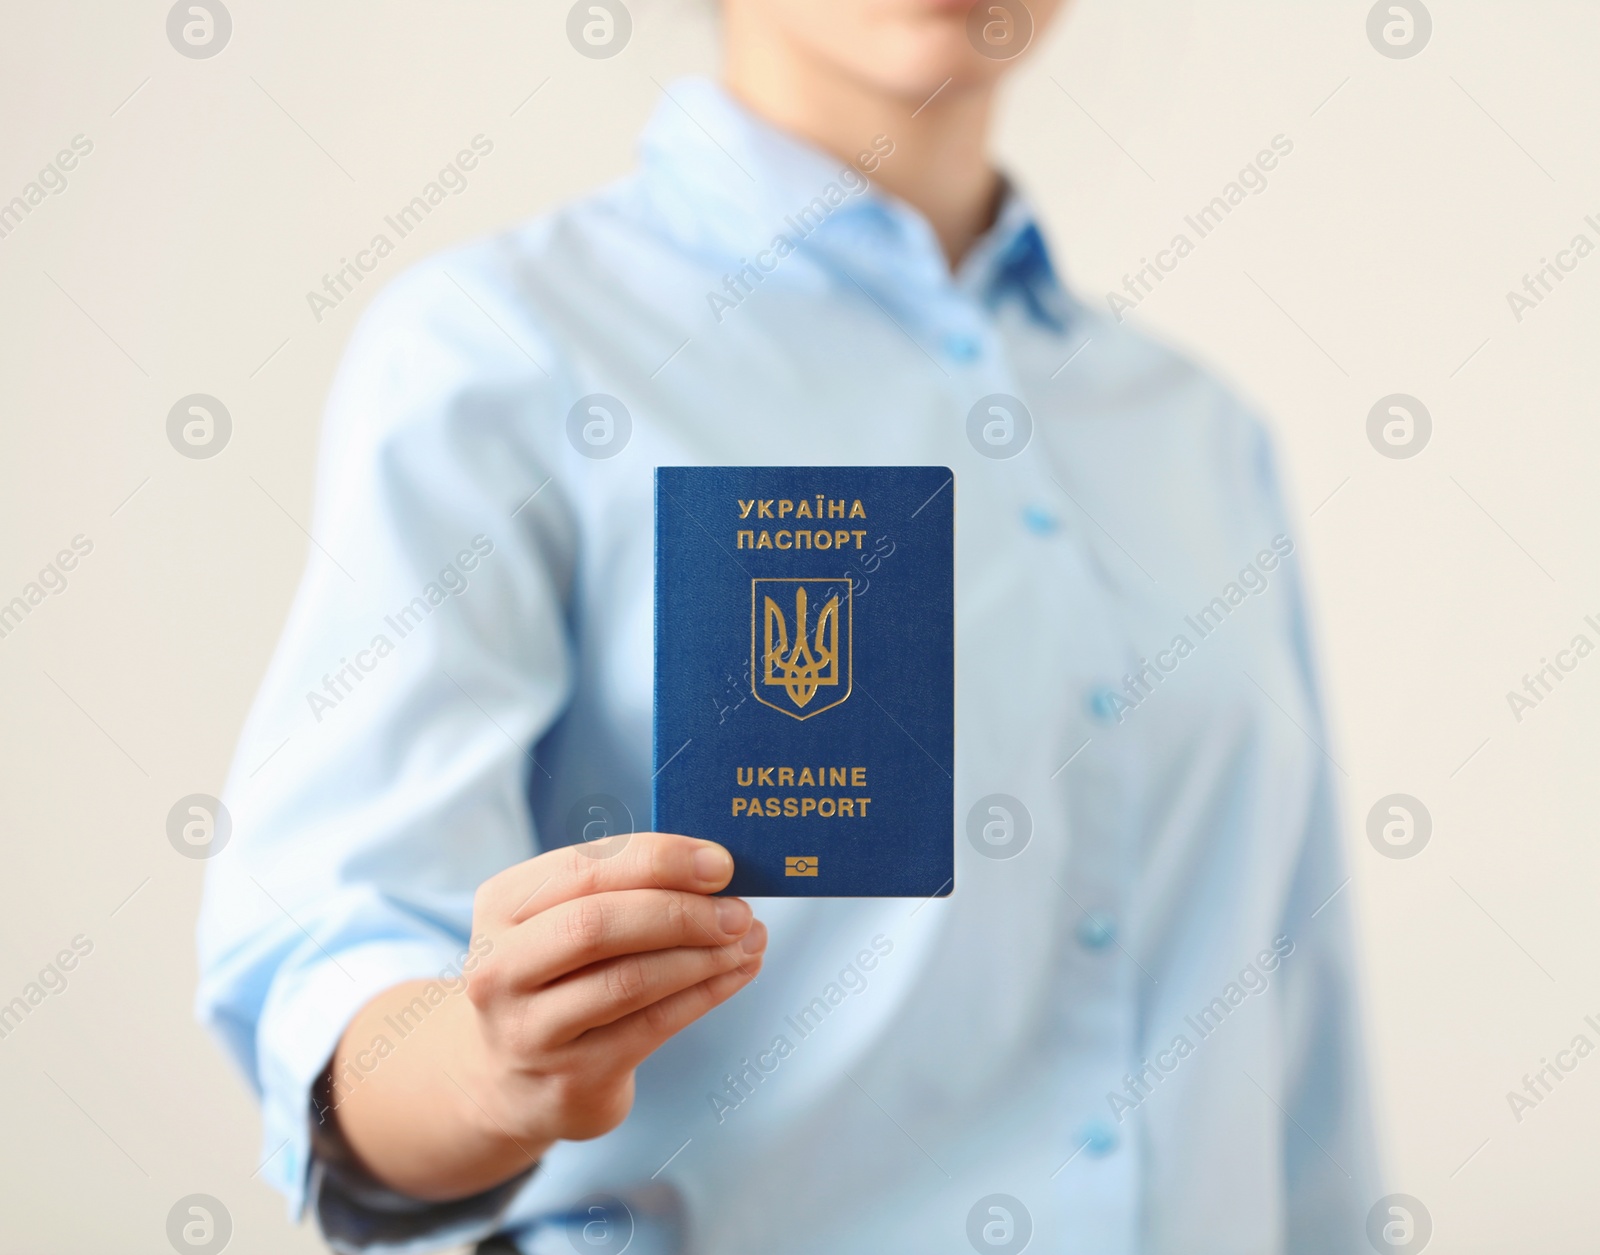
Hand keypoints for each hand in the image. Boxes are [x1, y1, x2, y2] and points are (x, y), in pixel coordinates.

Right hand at [461, 832, 764, 1142]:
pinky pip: (653, 1026)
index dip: (659, 861)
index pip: (583, 868)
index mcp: (501, 906)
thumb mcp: (560, 921)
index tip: (719, 863)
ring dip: (703, 956)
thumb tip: (712, 868)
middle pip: (597, 925)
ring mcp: (531, 1031)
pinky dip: (706, 994)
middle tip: (738, 911)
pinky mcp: (571, 1079)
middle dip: (681, 912)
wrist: (508, 1080)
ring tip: (748, 940)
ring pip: (629, 981)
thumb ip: (622, 888)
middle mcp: (501, 969)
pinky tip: (736, 973)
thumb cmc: (556, 976)